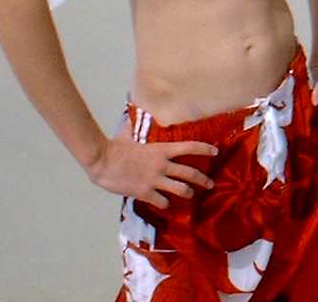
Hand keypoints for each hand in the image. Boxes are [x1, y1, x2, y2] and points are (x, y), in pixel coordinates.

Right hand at [87, 128, 215, 208]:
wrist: (102, 161)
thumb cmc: (115, 146)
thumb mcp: (130, 134)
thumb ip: (136, 127)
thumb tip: (133, 114)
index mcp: (161, 149)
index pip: (189, 147)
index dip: (204, 149)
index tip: (215, 151)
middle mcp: (162, 164)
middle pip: (190, 173)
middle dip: (203, 179)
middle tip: (210, 184)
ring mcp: (154, 179)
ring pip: (180, 189)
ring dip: (187, 193)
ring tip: (190, 195)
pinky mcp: (145, 192)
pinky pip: (162, 201)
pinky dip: (165, 203)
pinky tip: (165, 204)